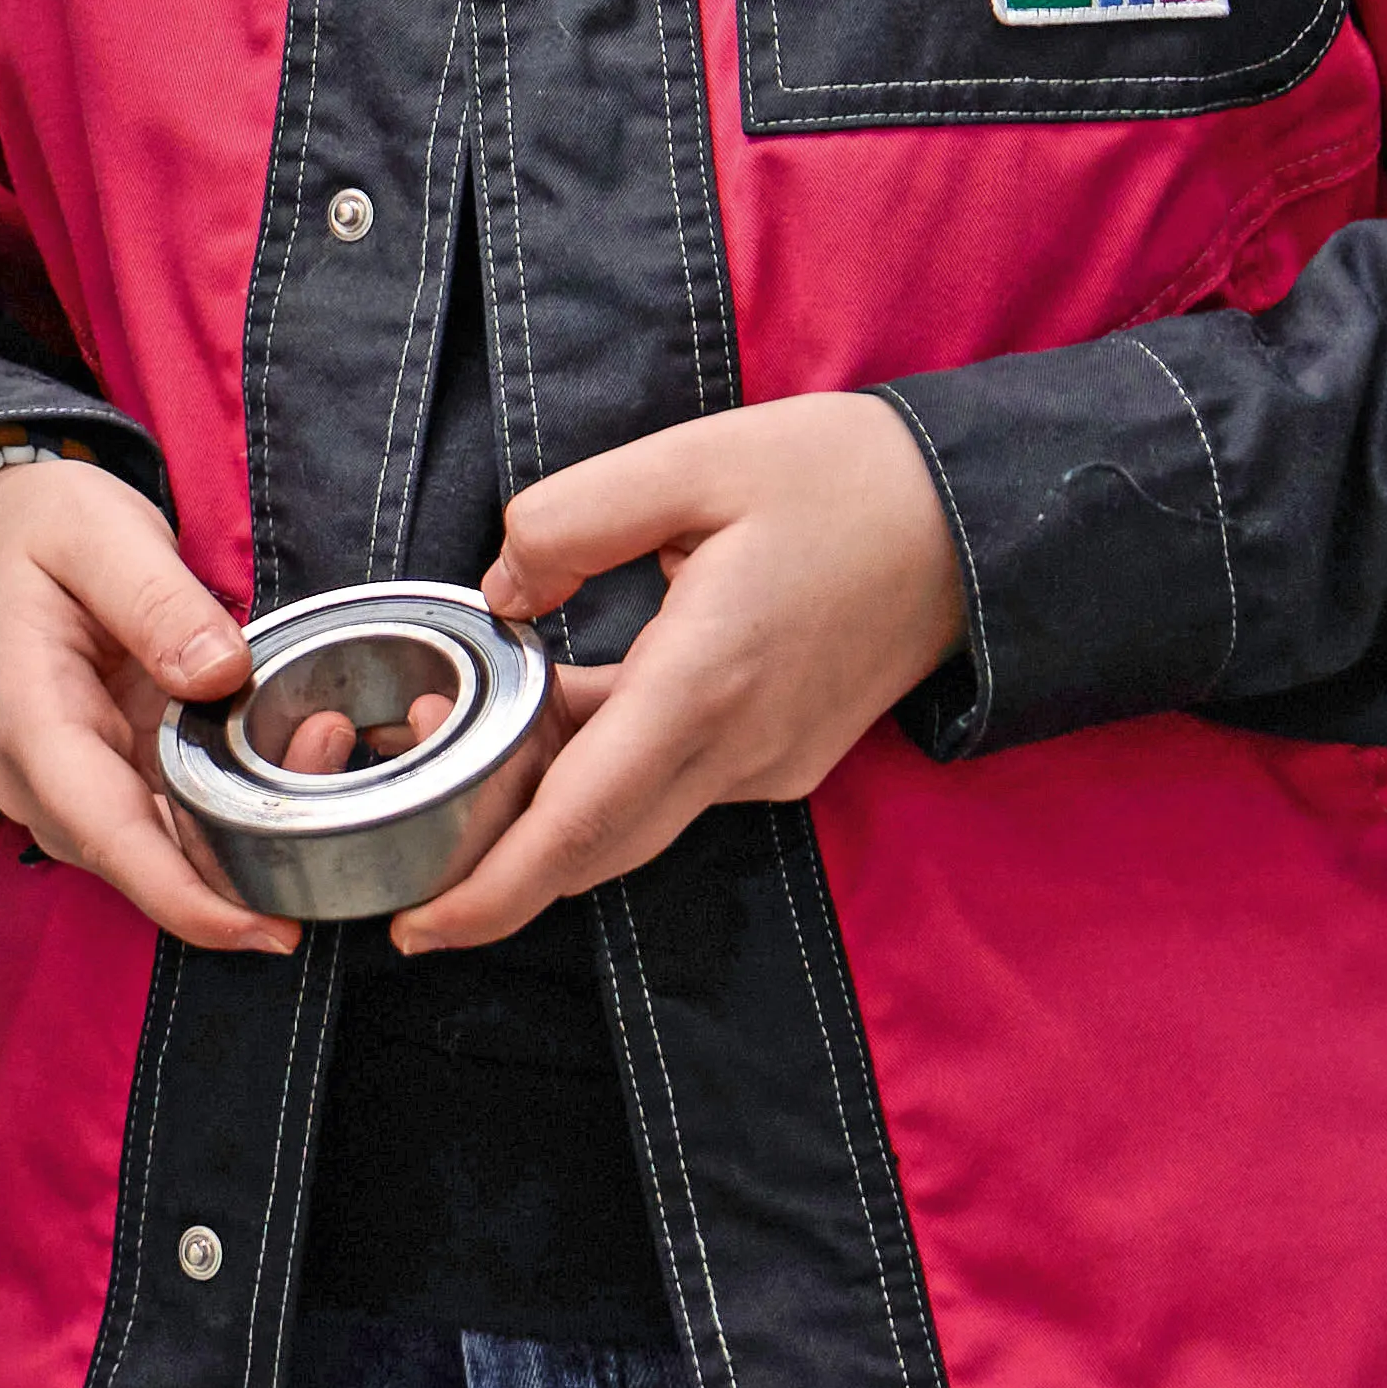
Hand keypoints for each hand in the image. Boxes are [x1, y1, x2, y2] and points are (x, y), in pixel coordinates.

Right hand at [0, 453, 296, 960]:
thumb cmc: (36, 532)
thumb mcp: (96, 533)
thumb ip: (155, 599)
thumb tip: (220, 673)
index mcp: (31, 720)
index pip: (106, 835)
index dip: (186, 899)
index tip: (264, 930)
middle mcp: (46, 779)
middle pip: (147, 861)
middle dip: (247, 854)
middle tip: (329, 753)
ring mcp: (77, 789)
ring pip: (168, 852)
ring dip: (252, 829)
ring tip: (322, 739)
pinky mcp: (112, 782)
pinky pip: (177, 824)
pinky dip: (239, 809)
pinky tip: (291, 755)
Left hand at [405, 393, 974, 951]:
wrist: (974, 520)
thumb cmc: (839, 478)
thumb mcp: (688, 461)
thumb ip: (569, 520)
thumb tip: (500, 592)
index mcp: (706, 683)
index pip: (580, 822)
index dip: (494, 887)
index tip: (421, 926)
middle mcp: (741, 750)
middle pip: (595, 848)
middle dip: (495, 861)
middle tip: (412, 816)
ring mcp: (770, 765)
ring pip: (631, 821)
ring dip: (547, 803)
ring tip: (467, 734)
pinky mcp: (785, 758)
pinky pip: (673, 790)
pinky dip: (604, 775)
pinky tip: (560, 709)